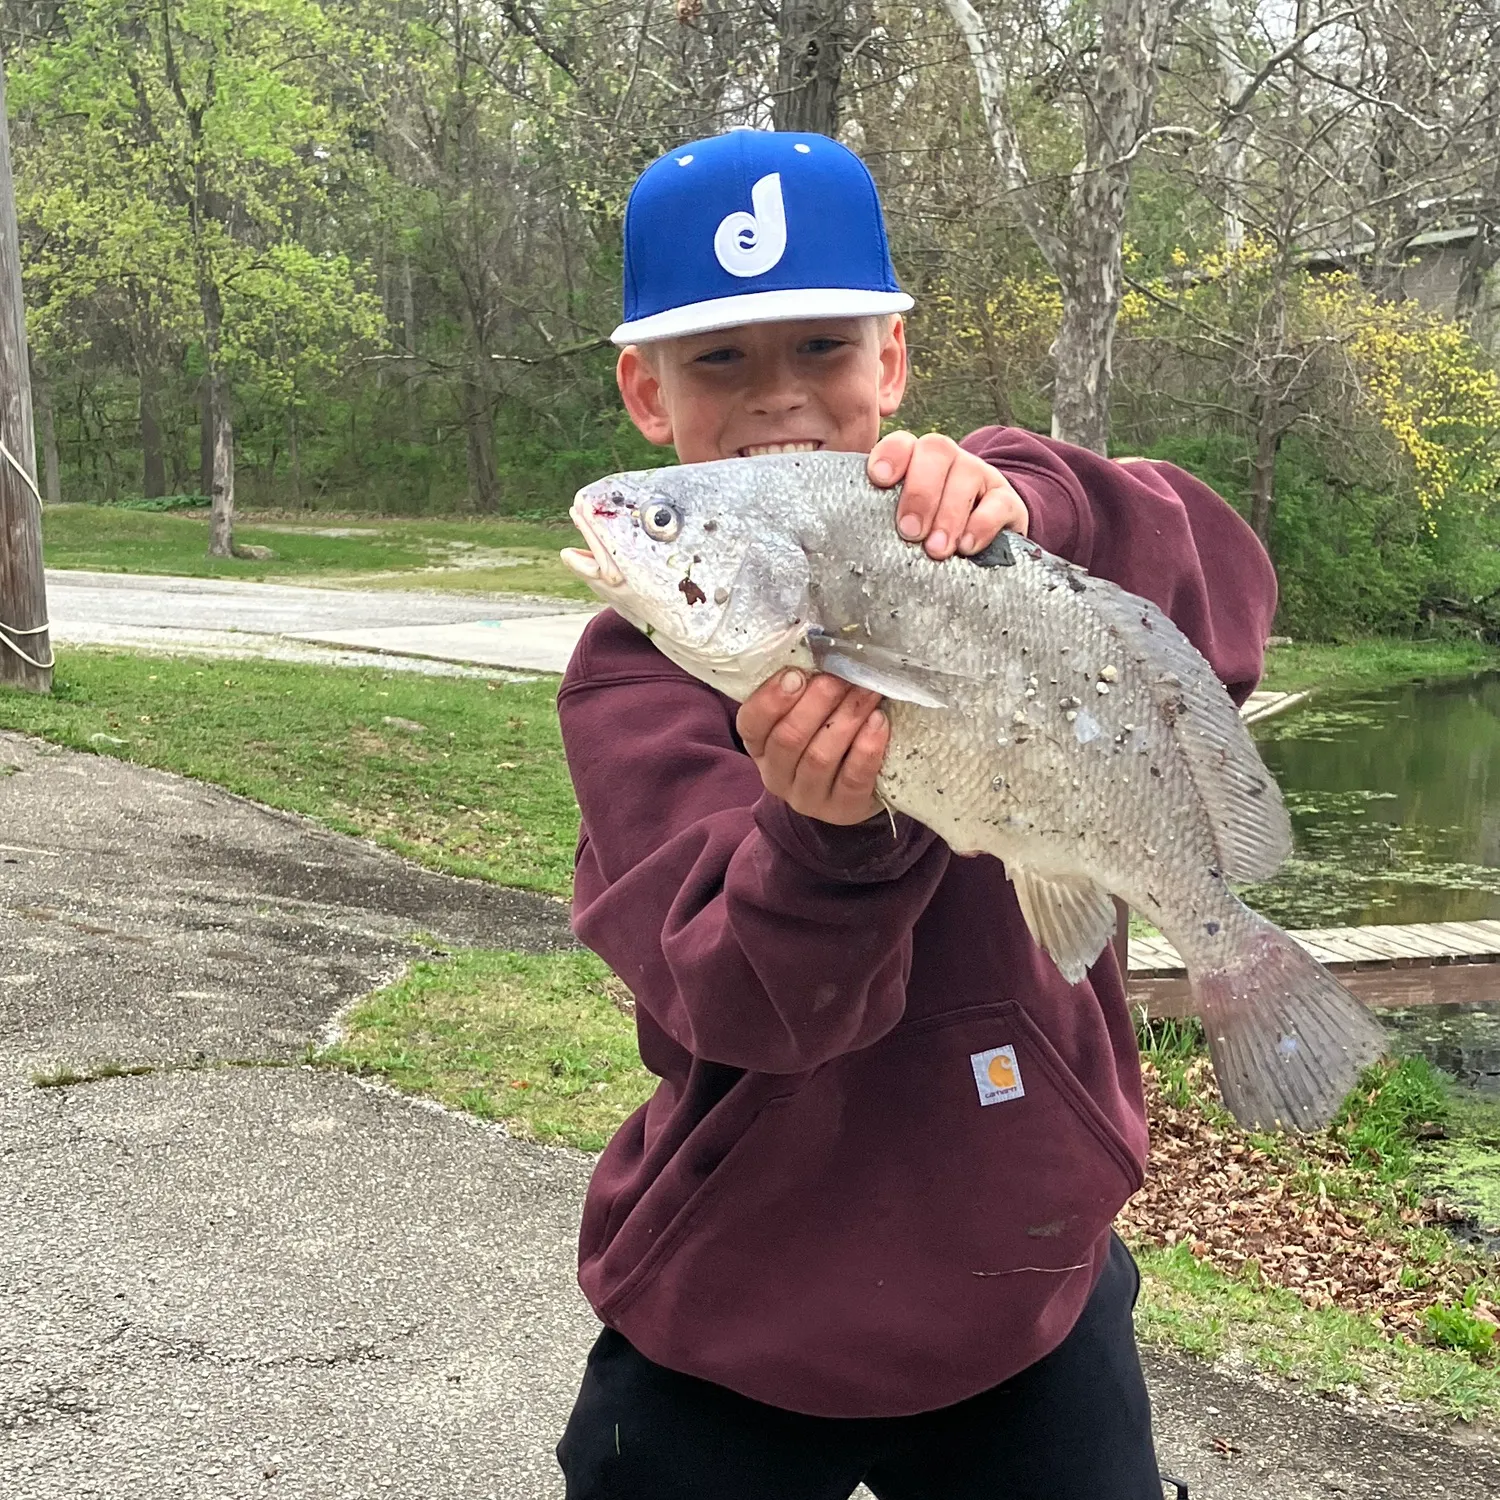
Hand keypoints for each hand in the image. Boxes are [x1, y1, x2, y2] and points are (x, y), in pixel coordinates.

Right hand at [736, 670, 888, 825]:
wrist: (851, 790)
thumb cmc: (825, 737)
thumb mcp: (805, 715)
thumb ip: (804, 689)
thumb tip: (823, 651)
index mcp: (760, 747)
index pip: (751, 724)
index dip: (771, 699)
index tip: (797, 674)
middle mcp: (777, 775)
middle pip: (789, 739)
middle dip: (816, 703)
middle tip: (840, 678)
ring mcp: (808, 797)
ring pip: (820, 758)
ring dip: (846, 720)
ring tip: (867, 692)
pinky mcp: (842, 809)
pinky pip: (853, 779)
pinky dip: (867, 748)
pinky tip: (879, 722)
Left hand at [868, 431, 1028, 559]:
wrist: (985, 539)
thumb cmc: (928, 532)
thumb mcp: (902, 522)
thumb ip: (877, 519)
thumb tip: (844, 538)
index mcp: (915, 461)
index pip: (901, 444)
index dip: (890, 456)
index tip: (879, 480)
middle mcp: (948, 460)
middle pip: (935, 451)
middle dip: (920, 492)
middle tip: (909, 532)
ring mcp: (980, 476)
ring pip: (966, 475)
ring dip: (948, 514)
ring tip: (936, 550)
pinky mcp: (1007, 500)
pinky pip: (998, 503)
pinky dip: (981, 525)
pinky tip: (966, 547)